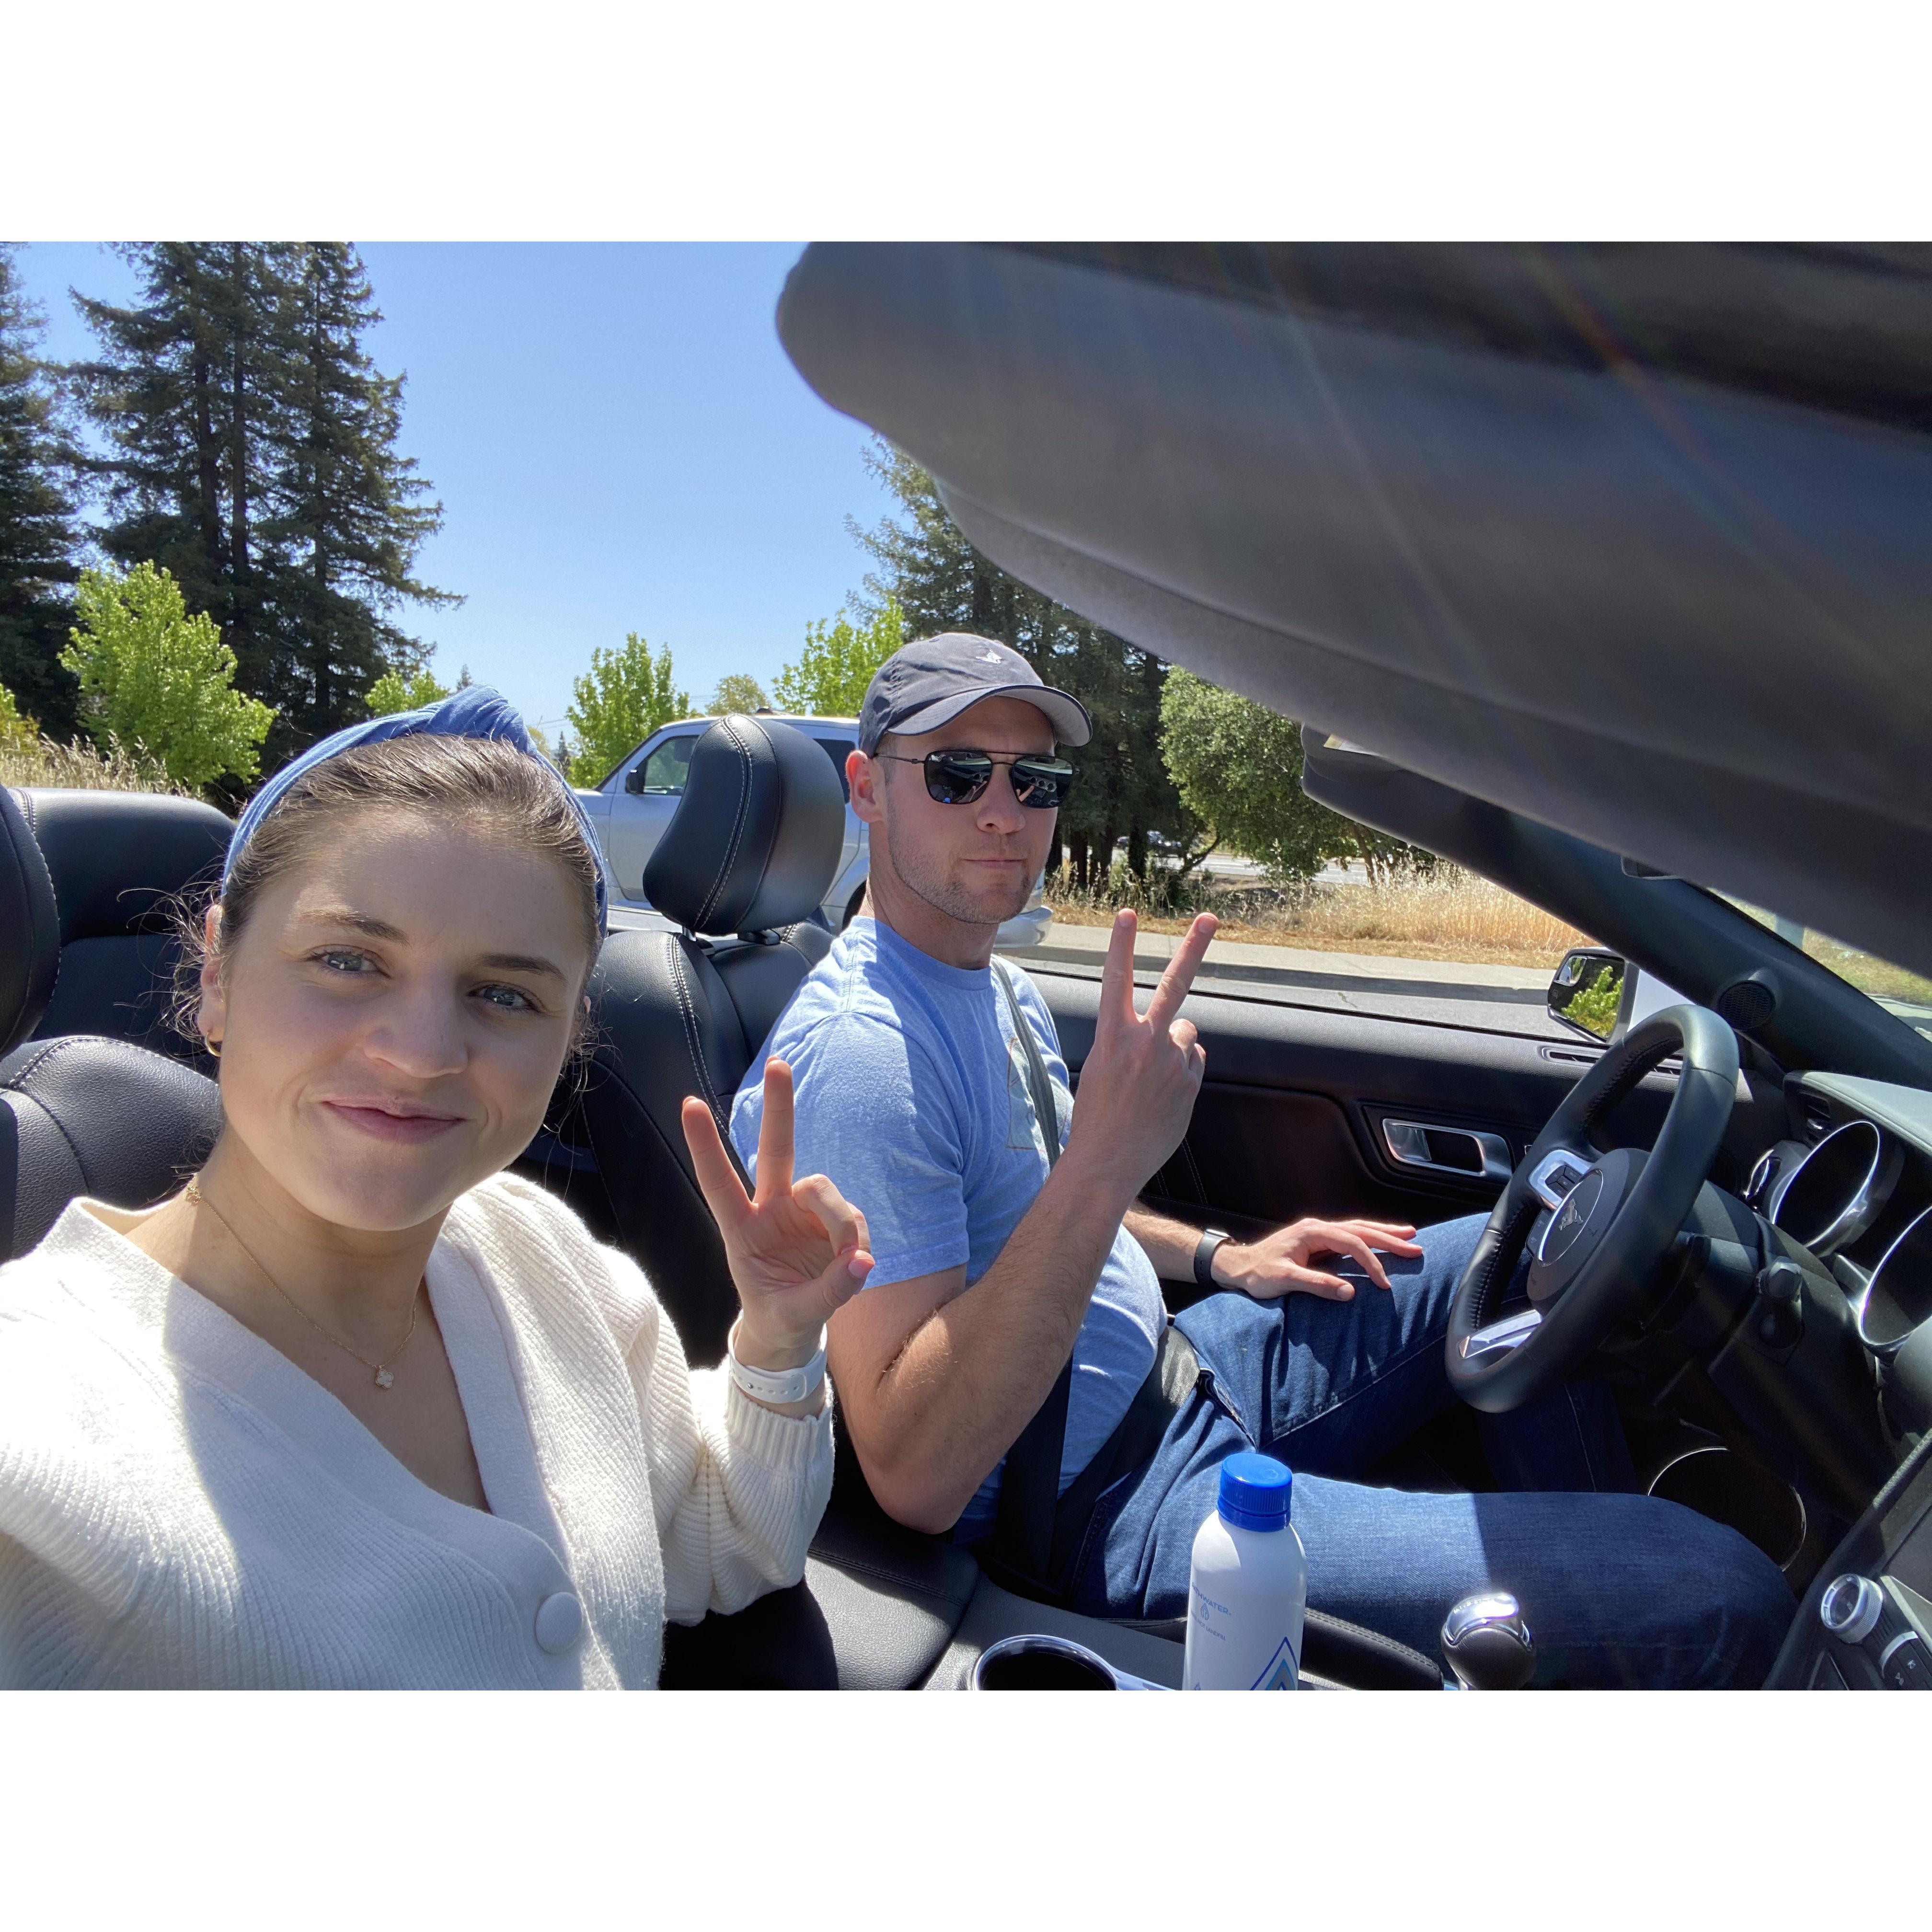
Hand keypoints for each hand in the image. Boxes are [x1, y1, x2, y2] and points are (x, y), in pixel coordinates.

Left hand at [680, 1059, 872, 1368]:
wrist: (791, 1330)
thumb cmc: (778, 1316)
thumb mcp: (793, 1316)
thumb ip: (828, 1292)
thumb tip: (864, 1261)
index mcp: (741, 1232)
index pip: (719, 1183)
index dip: (706, 1145)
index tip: (688, 1103)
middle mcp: (769, 1211)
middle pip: (775, 1150)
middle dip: (778, 1108)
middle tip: (777, 1064)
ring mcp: (801, 1211)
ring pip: (823, 1189)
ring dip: (840, 1221)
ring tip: (849, 1260)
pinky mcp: (829, 1219)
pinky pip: (851, 1215)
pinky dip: (856, 1238)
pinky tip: (855, 1262)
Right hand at [1065, 909, 1216, 1197]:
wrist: (1106, 1162)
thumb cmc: (1096, 1117)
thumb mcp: (1101, 1069)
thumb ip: (1133, 1043)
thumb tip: (1180, 1034)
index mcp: (1111, 1037)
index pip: (1115, 980)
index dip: (1121, 945)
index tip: (1128, 914)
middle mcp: (1143, 1043)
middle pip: (1173, 985)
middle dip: (1192, 947)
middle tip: (1209, 919)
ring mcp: (1170, 1062)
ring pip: (1186, 1036)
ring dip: (1176, 1049)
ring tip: (1151, 1082)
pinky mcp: (1189, 1083)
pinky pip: (1193, 1063)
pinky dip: (1183, 1073)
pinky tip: (1163, 1097)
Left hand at [1217, 1218, 1423, 1301]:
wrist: (1236, 1266)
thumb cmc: (1257, 1273)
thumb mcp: (1284, 1280)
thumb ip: (1317, 1285)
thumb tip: (1350, 1292)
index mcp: (1311, 1232)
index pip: (1351, 1243)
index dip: (1371, 1262)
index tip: (1384, 1283)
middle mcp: (1317, 1227)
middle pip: (1360, 1229)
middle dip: (1389, 1238)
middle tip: (1416, 1246)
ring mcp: (1317, 1232)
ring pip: (1357, 1229)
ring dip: (1382, 1233)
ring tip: (1408, 1235)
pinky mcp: (1317, 1240)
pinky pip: (1349, 1236)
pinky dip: (1368, 1238)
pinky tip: (1380, 1241)